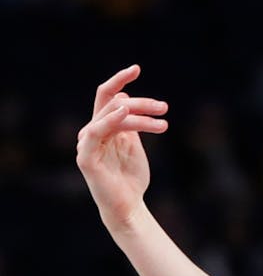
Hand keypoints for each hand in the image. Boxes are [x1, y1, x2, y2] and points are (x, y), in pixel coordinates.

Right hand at [75, 64, 169, 231]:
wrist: (128, 207)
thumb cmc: (131, 178)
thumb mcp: (134, 145)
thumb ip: (130, 123)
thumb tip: (126, 97)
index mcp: (104, 126)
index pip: (107, 96)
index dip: (120, 80)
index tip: (137, 68)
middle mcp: (92, 131)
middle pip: (114, 104)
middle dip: (141, 103)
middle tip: (164, 108)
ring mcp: (87, 143)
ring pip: (111, 117)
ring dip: (138, 116)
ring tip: (162, 123)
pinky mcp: (86, 157)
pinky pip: (95, 132)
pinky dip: (109, 120)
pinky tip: (124, 113)